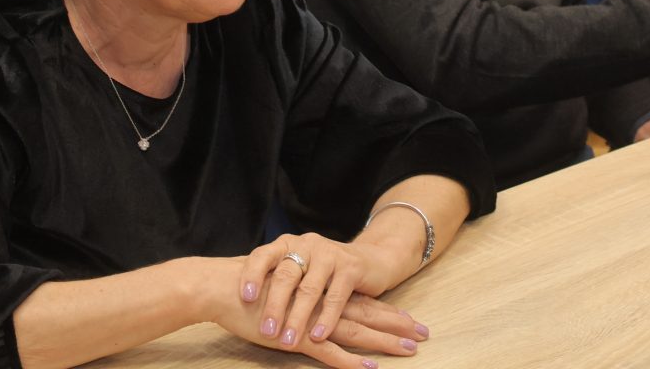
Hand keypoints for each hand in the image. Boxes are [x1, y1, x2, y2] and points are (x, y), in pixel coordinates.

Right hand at [212, 265, 427, 368]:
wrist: (224, 288)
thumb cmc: (250, 289)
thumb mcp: (284, 290)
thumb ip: (303, 298)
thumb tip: (317, 307)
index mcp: (321, 292)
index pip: (362, 302)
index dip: (388, 311)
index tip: (412, 320)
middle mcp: (322, 303)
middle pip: (368, 314)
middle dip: (397, 325)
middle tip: (424, 334)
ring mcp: (312, 319)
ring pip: (356, 332)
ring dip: (384, 342)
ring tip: (409, 350)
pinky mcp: (297, 336)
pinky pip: (329, 352)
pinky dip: (350, 362)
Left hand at [239, 233, 406, 350]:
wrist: (368, 259)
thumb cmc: (321, 272)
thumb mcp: (296, 270)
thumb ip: (273, 281)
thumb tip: (235, 304)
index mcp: (287, 244)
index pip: (263, 255)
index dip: (253, 275)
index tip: (246, 298)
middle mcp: (307, 244)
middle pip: (286, 275)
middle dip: (275, 306)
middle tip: (266, 332)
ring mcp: (329, 254)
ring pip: (310, 288)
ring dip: (298, 317)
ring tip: (287, 342)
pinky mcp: (350, 266)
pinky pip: (336, 295)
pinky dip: (326, 318)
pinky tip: (317, 336)